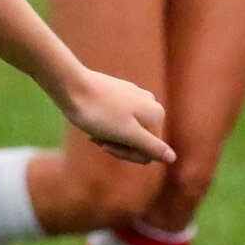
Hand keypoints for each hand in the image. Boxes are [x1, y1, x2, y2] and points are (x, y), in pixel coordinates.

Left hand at [56, 68, 172, 166]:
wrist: (71, 86)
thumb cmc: (98, 113)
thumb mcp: (127, 134)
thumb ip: (151, 147)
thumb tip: (172, 157)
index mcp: (157, 115)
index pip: (148, 153)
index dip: (126, 155)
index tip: (106, 146)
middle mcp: (152, 103)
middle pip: (140, 142)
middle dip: (118, 146)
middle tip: (98, 140)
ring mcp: (137, 97)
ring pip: (128, 132)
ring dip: (111, 138)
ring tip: (93, 131)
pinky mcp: (121, 93)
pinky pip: (119, 119)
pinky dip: (106, 126)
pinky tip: (92, 121)